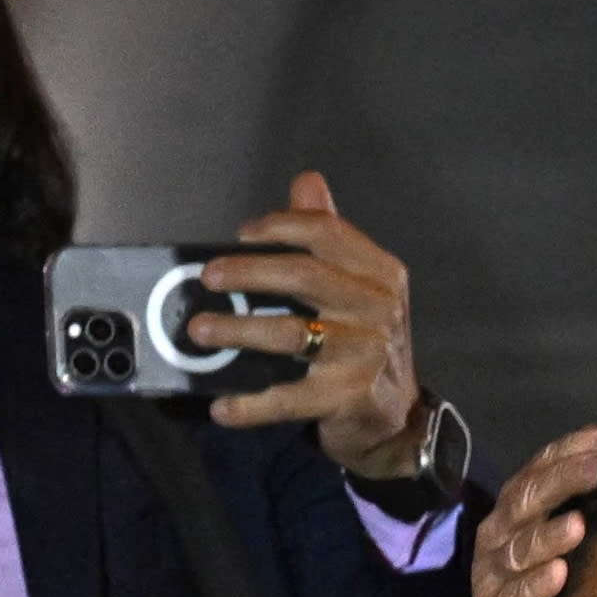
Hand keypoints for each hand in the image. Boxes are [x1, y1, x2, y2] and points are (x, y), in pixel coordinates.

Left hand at [193, 172, 420, 471]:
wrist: (396, 414)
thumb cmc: (366, 342)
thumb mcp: (360, 286)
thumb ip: (330, 236)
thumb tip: (307, 182)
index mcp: (381, 273)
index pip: (328, 232)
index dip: (280, 226)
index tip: (241, 234)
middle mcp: (379, 308)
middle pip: (305, 276)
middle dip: (249, 272)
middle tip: (208, 277)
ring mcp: (366, 354)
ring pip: (291, 334)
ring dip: (238, 330)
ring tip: (199, 329)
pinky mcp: (350, 397)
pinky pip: (290, 398)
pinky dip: (252, 404)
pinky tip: (222, 407)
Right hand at [469, 426, 596, 596]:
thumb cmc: (545, 580)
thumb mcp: (559, 538)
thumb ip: (582, 505)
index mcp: (514, 508)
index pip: (538, 468)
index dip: (571, 450)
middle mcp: (497, 533)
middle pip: (526, 499)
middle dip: (563, 481)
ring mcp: (491, 573)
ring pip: (517, 548)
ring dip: (548, 535)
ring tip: (578, 524)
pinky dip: (535, 585)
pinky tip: (559, 573)